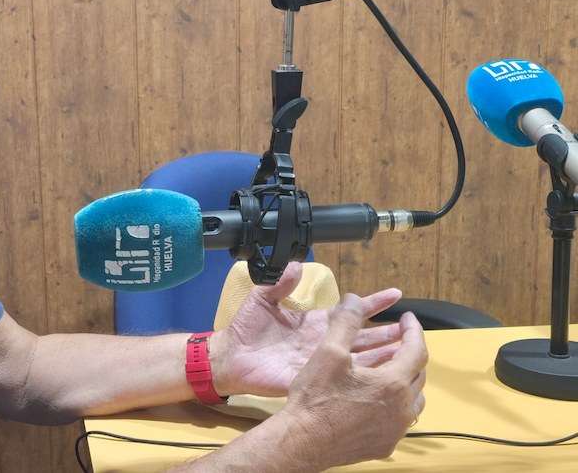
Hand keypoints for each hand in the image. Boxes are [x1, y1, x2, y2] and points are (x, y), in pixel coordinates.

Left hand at [211, 262, 404, 396]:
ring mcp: (320, 362)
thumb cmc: (245, 330)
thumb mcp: (263, 299)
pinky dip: (364, 377)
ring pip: (360, 359)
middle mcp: (323, 342)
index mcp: (315, 322)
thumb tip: (297, 264)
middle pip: (364, 336)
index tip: (396, 294)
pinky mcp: (313, 379)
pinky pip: (343, 379)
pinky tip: (383, 376)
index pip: (350, 312)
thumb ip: (281, 283)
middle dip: (388, 332)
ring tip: (408, 351)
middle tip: (413, 329)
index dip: (373, 303)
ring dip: (383, 354)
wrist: (229, 357)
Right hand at [279, 295, 427, 469]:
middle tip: (397, 341)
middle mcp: (402, 408)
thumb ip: (346, 323)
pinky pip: (399, 422)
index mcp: (393, 382)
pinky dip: (395, 405)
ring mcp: (395, 430)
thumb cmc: (315, 397)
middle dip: (410, 355)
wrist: (302, 441)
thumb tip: (353, 299)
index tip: (408, 318)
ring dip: (406, 382)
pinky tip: (377, 401)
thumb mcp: (328, 352)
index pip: (417, 350)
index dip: (414, 330)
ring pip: (414, 401)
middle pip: (418, 375)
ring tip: (390, 370)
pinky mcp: (385, 446)